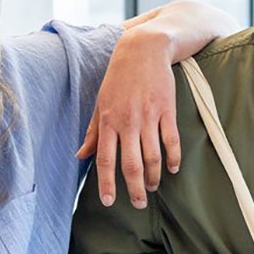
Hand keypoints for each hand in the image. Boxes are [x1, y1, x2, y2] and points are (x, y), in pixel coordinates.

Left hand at [78, 26, 179, 208]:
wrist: (143, 49)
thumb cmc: (118, 77)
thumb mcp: (100, 103)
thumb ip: (93, 132)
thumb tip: (80, 156)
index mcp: (108, 121)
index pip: (105, 159)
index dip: (107, 183)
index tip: (109, 202)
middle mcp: (128, 121)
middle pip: (131, 164)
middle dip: (135, 188)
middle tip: (138, 204)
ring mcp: (149, 116)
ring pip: (153, 156)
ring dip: (153, 177)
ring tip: (152, 188)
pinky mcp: (167, 110)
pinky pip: (171, 140)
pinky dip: (173, 157)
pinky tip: (172, 169)